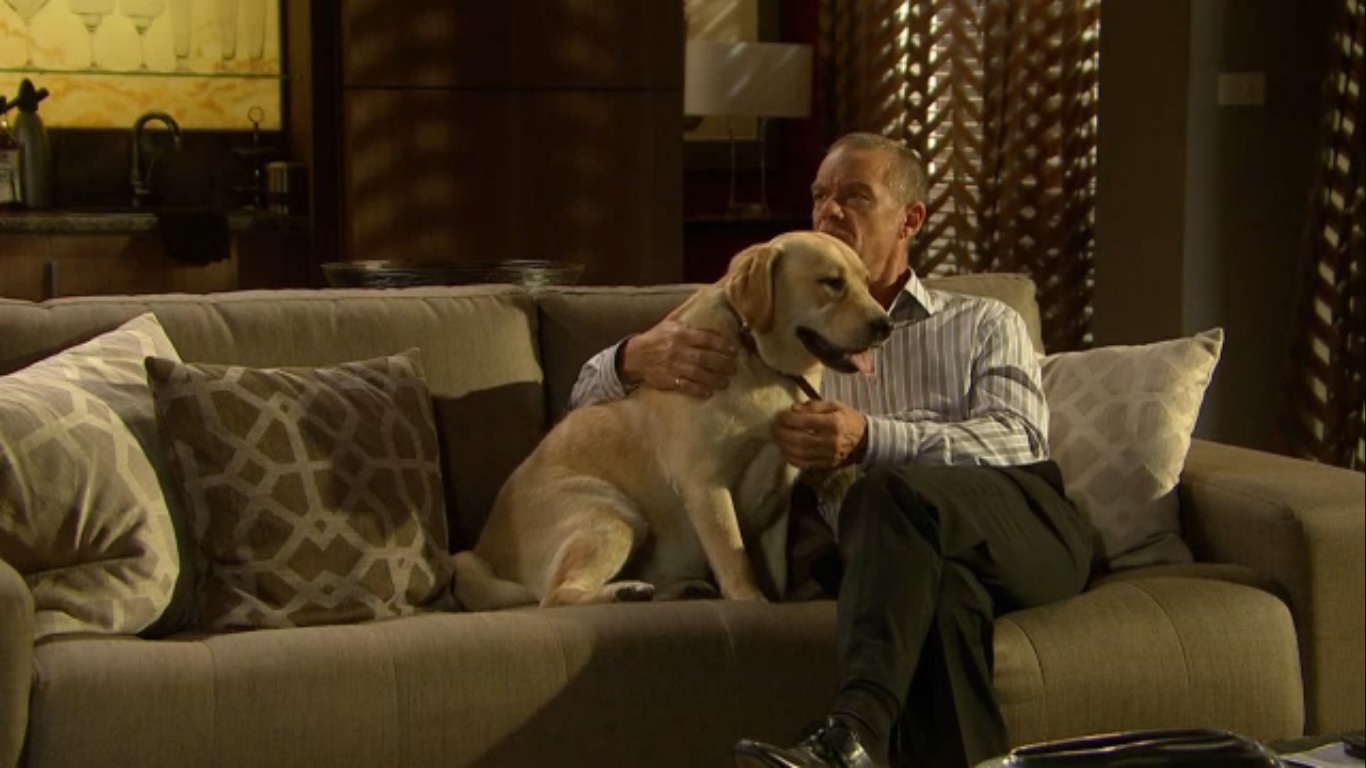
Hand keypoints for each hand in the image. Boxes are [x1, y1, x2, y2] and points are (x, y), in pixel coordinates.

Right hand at [620, 319, 737, 396]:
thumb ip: (686, 312)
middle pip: (705, 358)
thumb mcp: (670, 322)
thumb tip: (703, 294)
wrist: (635, 355)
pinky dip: (698, 389)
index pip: (706, 339)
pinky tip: (708, 392)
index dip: (722, 345)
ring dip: (714, 379)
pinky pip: (685, 386)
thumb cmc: (657, 337)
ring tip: (725, 382)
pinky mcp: (667, 379)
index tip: (734, 351)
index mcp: (681, 334)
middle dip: (722, 364)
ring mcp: (672, 366)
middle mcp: (678, 349)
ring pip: (698, 373)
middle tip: (734, 369)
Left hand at [774, 400, 867, 468]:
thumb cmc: (848, 419)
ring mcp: (828, 455)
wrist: (865, 441)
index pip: (803, 422)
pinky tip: (785, 451)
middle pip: (798, 439)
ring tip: (777, 438)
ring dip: (784, 446)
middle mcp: (830, 440)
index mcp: (833, 423)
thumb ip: (814, 405)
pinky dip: (791, 458)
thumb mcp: (835, 405)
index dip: (787, 419)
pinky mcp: (826, 464)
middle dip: (781, 433)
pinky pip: (804, 464)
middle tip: (774, 428)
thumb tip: (793, 409)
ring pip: (799, 453)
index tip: (779, 416)